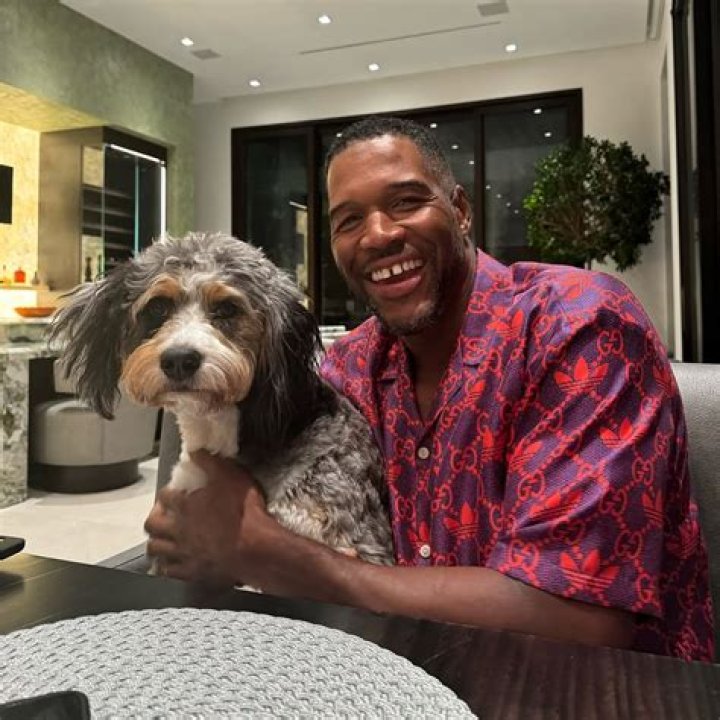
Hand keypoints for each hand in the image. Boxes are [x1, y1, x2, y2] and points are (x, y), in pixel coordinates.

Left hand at [144, 450, 268, 587]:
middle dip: (154, 517)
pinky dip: (166, 567)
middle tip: (162, 515)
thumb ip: (210, 462)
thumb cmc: (244, 512)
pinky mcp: (191, 572)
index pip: (165, 495)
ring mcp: (183, 552)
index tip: (173, 491)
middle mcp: (178, 529)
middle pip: (152, 524)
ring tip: (162, 539)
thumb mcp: (230, 476)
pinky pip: (169, 572)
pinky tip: (170, 564)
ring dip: (156, 542)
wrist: (255, 548)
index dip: (167, 492)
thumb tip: (194, 451)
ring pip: (155, 548)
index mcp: (185, 505)